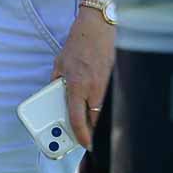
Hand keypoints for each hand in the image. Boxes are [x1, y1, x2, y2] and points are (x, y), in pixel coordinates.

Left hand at [53, 10, 115, 146]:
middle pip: (95, 119)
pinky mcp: (116, 80)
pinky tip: (101, 106)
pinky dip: (106, 105)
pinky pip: (111, 99)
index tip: (83, 143)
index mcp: (76, 85)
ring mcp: (107, 84)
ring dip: (98, 119)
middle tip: (87, 137)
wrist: (98, 29)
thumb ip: (57, 82)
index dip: (81, 135)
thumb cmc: (78, 45)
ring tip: (92, 124)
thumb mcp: (59, 64)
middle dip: (92, 130)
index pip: (78, 118)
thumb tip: (56, 97)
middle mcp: (93, 87)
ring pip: (104, 110)